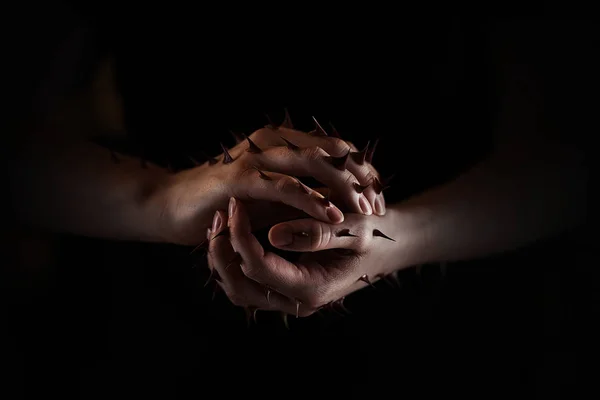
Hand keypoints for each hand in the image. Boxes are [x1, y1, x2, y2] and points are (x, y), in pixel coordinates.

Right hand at [162, 122, 385, 245]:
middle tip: (380, 204)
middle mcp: (273, 142)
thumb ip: (301, 195)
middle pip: (330, 153)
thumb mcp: (271, 198)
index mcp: (283, 143)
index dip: (361, 172)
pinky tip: (332, 215)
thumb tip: (341, 203)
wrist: (173, 206)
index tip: (380, 197)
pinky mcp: (241, 177)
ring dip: (343, 187)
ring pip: (313, 164)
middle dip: (360, 178)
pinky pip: (284, 186)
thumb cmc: (225, 203)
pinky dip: (311, 199)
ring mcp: (257, 157)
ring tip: (366, 210)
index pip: (334, 150)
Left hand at [207, 197, 410, 316]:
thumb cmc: (377, 234)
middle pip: (240, 286)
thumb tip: (273, 235)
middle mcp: (297, 299)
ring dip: (224, 256)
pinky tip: (234, 229)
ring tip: (221, 220)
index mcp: (312, 288)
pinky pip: (249, 280)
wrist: (391, 243)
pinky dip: (235, 257)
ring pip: (239, 287)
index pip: (259, 267)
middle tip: (218, 215)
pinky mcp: (287, 285)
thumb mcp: (354, 229)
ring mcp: (290, 296)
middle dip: (221, 250)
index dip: (240, 235)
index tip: (234, 203)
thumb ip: (317, 233)